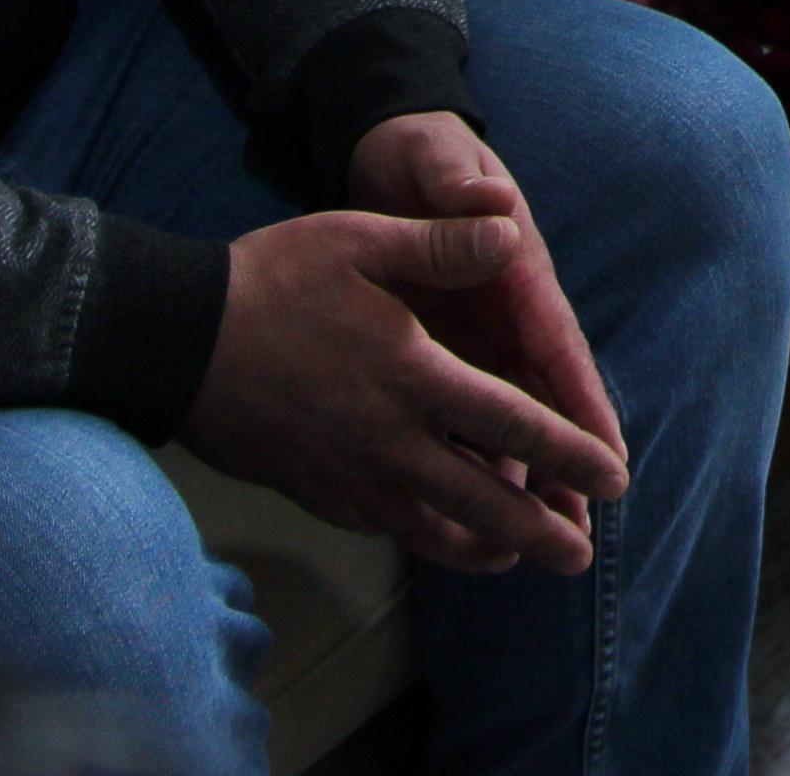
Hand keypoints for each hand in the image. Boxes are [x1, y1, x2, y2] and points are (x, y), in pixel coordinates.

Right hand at [191, 193, 625, 578]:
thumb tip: (509, 229)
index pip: (512, 425)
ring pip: (434, 527)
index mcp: (413, 375)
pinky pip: (385, 526)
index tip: (613, 478)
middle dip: (540, 529)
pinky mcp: (315, 490)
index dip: (569, 453)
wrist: (177, 341)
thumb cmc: (272, 282)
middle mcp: (389, 438)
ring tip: (524, 559)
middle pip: (483, 501)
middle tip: (581, 553)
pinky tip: (443, 539)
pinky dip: (426, 540)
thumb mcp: (360, 240)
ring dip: (486, 548)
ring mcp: (349, 473)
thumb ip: (441, 243)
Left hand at [346, 112, 624, 494]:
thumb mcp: (441, 161)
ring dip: (524, 469)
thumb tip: (494, 202)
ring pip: (509, 413)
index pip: (556, 342)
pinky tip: (473, 507)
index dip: (581, 401)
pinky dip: (474, 453)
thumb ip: (462, 184)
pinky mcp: (446, 344)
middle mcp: (508, 311)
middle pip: (543, 394)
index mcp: (515, 271)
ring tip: (538, 536)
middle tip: (584, 522)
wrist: (391, 155)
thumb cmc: (423, 157)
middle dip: (565, 457)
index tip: (608, 455)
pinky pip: (467, 409)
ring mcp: (480, 332)